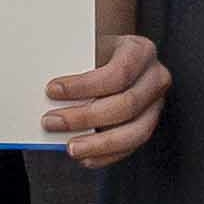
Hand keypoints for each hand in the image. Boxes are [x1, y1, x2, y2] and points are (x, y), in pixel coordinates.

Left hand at [45, 34, 173, 168]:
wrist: (113, 53)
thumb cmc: (95, 49)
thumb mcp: (87, 46)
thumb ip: (73, 61)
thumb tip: (48, 89)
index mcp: (140, 51)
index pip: (117, 73)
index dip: (84, 86)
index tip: (52, 90)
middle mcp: (155, 78)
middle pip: (126, 105)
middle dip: (85, 117)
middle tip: (51, 121)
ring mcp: (155, 104)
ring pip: (136, 132)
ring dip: (99, 144)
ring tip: (71, 147)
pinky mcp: (147, 124)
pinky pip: (132, 147)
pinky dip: (107, 155)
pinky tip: (86, 157)